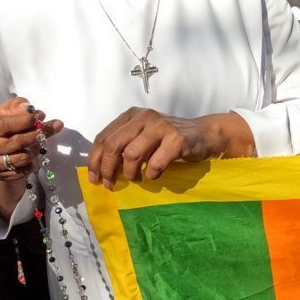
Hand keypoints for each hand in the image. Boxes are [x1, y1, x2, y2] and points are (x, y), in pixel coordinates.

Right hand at [0, 97, 63, 182]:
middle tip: (54, 126)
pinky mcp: (0, 175)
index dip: (24, 121)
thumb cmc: (2, 127)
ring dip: (36, 149)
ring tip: (41, 140)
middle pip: (15, 142)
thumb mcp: (6, 111)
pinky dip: (33, 162)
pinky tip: (34, 154)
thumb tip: (29, 108)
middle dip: (36, 134)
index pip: (3, 124)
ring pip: (21, 157)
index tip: (42, 115)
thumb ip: (17, 106)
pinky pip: (23, 169)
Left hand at [87, 108, 227, 187]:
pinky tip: (155, 175)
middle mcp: (144, 116)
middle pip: (113, 145)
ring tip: (136, 179)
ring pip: (131, 154)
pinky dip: (152, 174)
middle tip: (110, 184)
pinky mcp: (177, 139)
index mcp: (132, 115)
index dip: (95, 160)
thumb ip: (124, 145)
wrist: (204, 134)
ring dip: (130, 173)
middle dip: (107, 168)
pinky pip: (155, 163)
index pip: (104, 137)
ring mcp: (161, 126)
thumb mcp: (143, 136)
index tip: (94, 178)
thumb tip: (99, 170)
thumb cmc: (169, 140)